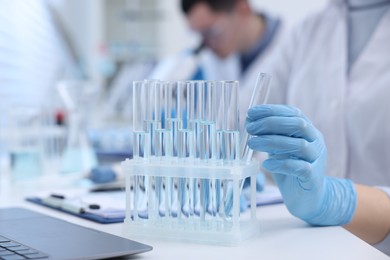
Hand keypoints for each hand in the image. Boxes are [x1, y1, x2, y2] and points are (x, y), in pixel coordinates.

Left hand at [245, 104, 355, 224]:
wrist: (308, 198)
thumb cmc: (290, 170)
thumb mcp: (279, 149)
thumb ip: (270, 136)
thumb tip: (250, 121)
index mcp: (308, 132)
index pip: (294, 113)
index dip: (272, 110)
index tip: (252, 113)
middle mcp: (316, 142)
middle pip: (298, 125)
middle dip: (271, 123)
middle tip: (250, 128)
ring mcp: (317, 160)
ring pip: (299, 145)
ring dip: (272, 142)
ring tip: (252, 143)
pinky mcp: (313, 178)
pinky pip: (300, 167)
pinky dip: (281, 164)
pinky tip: (266, 164)